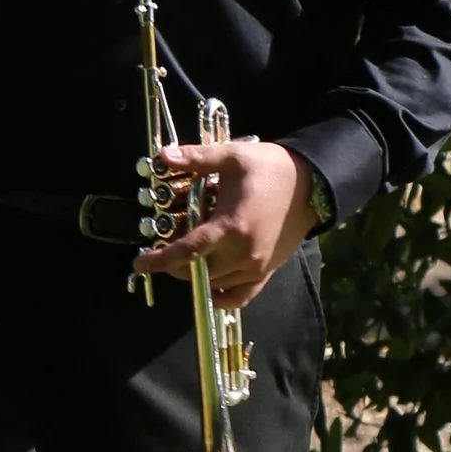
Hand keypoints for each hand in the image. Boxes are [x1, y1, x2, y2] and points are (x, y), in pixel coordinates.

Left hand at [136, 136, 317, 308]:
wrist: (312, 184)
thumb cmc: (270, 168)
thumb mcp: (231, 157)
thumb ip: (196, 159)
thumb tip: (162, 155)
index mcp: (230, 227)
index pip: (187, 252)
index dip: (159, 260)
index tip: (138, 263)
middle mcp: (243, 253)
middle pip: (197, 271)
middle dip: (173, 264)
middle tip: (163, 248)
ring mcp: (257, 266)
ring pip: (215, 284)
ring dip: (194, 275)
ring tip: (184, 258)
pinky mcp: (267, 272)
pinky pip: (239, 296)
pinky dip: (220, 296)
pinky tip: (208, 285)